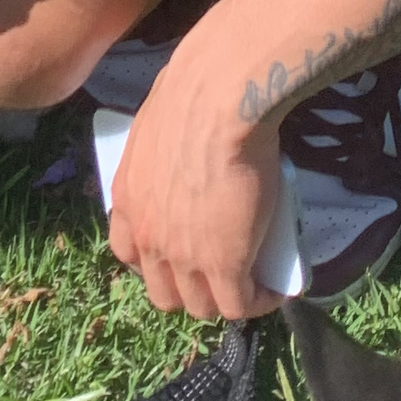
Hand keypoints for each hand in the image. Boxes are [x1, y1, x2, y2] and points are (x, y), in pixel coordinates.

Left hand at [106, 43, 285, 322]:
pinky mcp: (225, 265)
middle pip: (163, 293)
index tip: (177, 253)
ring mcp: (184, 256)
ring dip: (224, 300)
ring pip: (201, 306)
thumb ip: (163, 152)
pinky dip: (258, 302)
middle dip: (189, 290)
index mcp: (128, 200)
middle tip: (216, 272)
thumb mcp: (159, 127)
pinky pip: (240, 305)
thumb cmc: (195, 94)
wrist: (220, 98)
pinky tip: (274, 289)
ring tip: (249, 283)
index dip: (154, 261)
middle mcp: (148, 236)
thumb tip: (185, 146)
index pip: (127, 254)